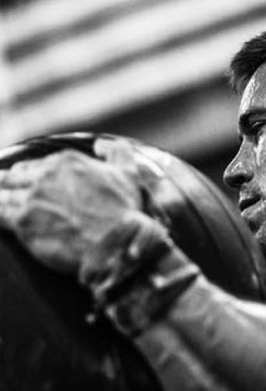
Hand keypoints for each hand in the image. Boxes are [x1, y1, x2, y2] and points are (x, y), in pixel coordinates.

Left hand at [0, 137, 154, 276]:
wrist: (119, 245)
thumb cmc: (126, 213)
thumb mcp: (129, 176)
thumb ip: (117, 153)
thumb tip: (102, 145)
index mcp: (66, 162)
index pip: (34, 165)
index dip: (30, 177)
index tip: (30, 186)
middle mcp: (45, 176)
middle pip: (13, 177)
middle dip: (11, 186)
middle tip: (10, 194)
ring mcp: (32, 199)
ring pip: (3, 195)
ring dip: (4, 200)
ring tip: (5, 207)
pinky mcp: (23, 222)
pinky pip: (0, 214)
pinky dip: (1, 215)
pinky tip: (5, 220)